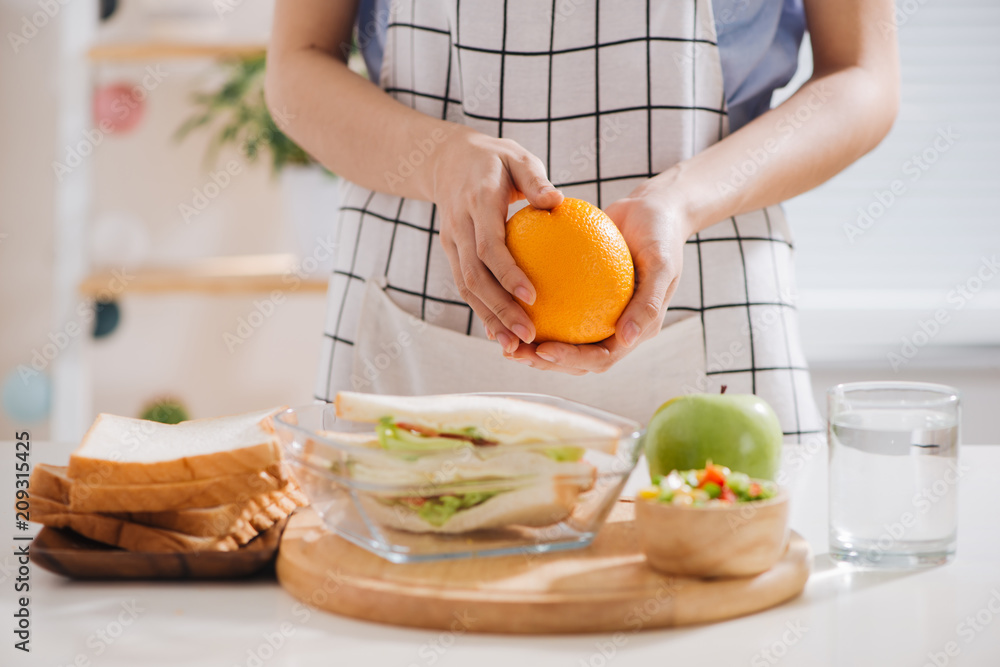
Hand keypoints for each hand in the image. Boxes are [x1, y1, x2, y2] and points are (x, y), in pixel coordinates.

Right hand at [434, 129, 562, 353]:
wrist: (446, 159)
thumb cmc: (495, 159)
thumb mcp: (517, 157)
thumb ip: (535, 180)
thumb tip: (559, 202)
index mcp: (476, 203)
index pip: (489, 245)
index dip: (507, 273)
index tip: (532, 297)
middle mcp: (458, 227)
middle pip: (474, 277)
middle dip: (499, 310)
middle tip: (528, 335)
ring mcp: (451, 242)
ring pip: (466, 288)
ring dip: (489, 319)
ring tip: (515, 346)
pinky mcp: (451, 253)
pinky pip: (466, 286)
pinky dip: (482, 311)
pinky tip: (503, 334)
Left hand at [506, 192, 688, 373]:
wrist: (653, 208)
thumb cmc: (662, 234)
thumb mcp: (662, 264)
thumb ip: (648, 302)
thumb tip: (626, 338)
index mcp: (633, 330)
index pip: (599, 358)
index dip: (571, 361)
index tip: (543, 350)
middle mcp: (612, 328)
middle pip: (574, 357)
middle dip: (542, 361)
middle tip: (513, 351)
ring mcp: (594, 311)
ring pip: (559, 335)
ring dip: (530, 341)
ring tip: (500, 334)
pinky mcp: (579, 293)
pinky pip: (551, 301)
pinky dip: (528, 305)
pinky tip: (504, 296)